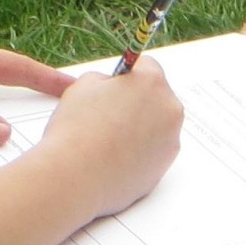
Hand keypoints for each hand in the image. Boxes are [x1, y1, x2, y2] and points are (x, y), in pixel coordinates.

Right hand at [31, 58, 181, 215]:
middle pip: (156, 97)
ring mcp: (171, 141)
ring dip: (139, 128)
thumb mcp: (83, 86)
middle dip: (136, 102)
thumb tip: (112, 87)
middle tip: (108, 115)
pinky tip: (115, 158)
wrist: (74, 178)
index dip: (127, 76)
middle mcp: (169, 109)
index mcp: (152, 82)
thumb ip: (105, 80)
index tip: (115, 86)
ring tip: (108, 140)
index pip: (147, 66)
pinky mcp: (165, 168)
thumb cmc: (76, 130)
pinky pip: (153, 152)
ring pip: (156, 127)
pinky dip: (139, 153)